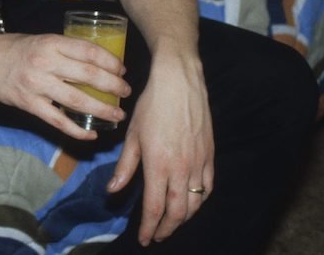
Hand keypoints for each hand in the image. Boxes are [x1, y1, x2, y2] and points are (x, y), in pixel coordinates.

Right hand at [0, 31, 130, 138]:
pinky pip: (58, 120)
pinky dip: (77, 130)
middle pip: (89, 75)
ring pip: (78, 99)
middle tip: (126, 93)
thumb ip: (64, 50)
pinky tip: (91, 134)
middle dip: (113, 86)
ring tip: (117, 114)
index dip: (111, 62)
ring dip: (102, 109)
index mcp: (50, 43)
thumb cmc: (12, 48)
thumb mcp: (40, 40)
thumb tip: (96, 63)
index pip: (89, 51)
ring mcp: (36, 85)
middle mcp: (45, 62)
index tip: (122, 71)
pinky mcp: (28, 104)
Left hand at [108, 51, 212, 245]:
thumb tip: (113, 190)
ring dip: (183, 218)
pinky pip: (208, 187)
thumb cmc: (151, 106)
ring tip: (171, 224)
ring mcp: (199, 163)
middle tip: (157, 236)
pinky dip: (200, 201)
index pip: (155, 208)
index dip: (149, 227)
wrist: (179, 83)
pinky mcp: (210, 156)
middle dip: (167, 229)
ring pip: (195, 203)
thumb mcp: (132, 135)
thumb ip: (125, 166)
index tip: (144, 239)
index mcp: (159, 165)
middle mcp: (182, 169)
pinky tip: (192, 203)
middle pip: (177, 212)